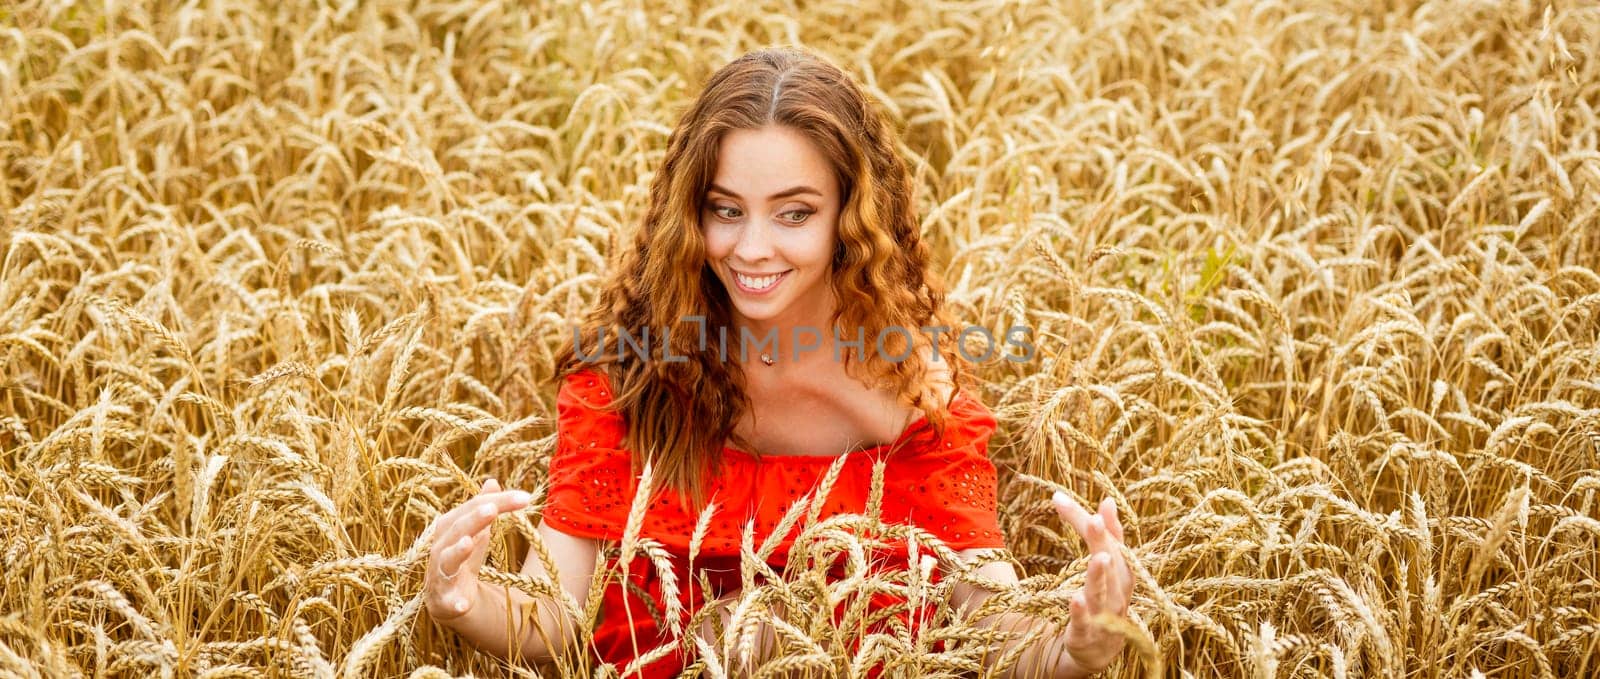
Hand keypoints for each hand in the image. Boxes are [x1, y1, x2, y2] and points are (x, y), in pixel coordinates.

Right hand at [423, 478, 532, 621]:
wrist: (448, 596)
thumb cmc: (464, 558)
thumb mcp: (477, 531)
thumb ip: (484, 507)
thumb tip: (492, 481)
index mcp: (450, 526)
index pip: (474, 507)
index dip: (499, 500)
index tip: (526, 497)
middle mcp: (441, 547)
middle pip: (458, 528)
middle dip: (475, 518)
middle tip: (493, 508)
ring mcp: (440, 573)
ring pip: (447, 559)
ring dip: (458, 551)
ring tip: (470, 542)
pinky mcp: (443, 600)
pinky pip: (447, 601)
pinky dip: (454, 602)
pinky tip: (463, 604)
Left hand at [1052, 492, 1133, 673]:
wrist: (1098, 650)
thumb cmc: (1104, 601)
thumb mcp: (1108, 569)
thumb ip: (1109, 536)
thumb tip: (1108, 500)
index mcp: (1123, 573)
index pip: (1112, 542)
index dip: (1094, 521)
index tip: (1059, 497)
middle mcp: (1118, 593)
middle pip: (1111, 563)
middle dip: (1102, 542)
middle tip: (1092, 520)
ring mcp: (1105, 616)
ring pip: (1104, 593)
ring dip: (1100, 576)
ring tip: (1098, 557)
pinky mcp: (1088, 635)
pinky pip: (1086, 623)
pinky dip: (1082, 612)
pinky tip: (1075, 598)